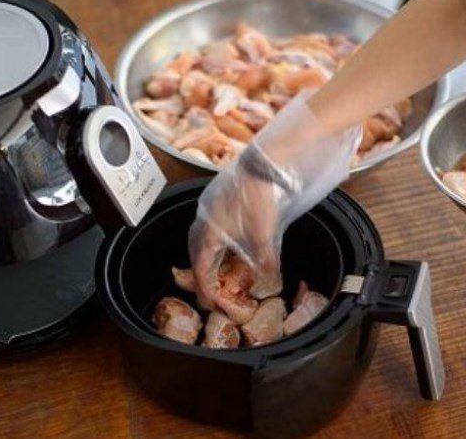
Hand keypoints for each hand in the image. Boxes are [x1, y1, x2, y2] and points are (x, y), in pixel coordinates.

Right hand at [189, 89, 360, 309]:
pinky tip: (228, 243)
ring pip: (202, 238)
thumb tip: (269, 277)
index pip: (201, 268)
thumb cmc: (258, 196)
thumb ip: (265, 261)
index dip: (206, 288)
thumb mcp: (264, 235)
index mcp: (208, 232)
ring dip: (208, 256)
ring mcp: (209, 206)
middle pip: (196, 253)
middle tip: (211, 290)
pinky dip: (216, 240)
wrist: (264, 163)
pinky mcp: (218, 197)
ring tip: (218, 269)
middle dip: (202, 274)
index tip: (211, 303)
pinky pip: (210, 226)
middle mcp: (203, 220)